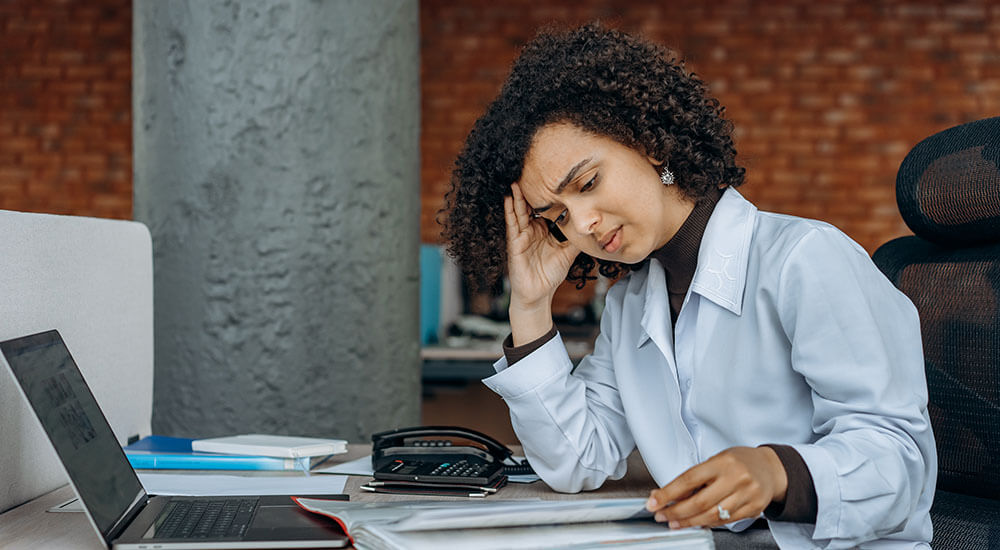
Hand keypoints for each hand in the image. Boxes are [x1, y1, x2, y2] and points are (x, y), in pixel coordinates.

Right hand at [504, 183, 579, 341]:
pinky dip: (510, 211)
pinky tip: (509, 198)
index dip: (549, 195)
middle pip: (531, 206)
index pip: (545, 208)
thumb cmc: (551, 274)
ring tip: (516, 179)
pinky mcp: (515, 244)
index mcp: (544, 230)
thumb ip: (577, 238)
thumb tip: (594, 226)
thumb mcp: (569, 252)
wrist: (539, 295)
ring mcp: (522, 236)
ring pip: (520, 212)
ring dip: (518, 196)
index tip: (553, 178)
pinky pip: (512, 224)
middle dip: (530, 190)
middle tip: (532, 171)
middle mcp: (531, 230)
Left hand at [645, 446, 787, 528]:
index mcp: (723, 462)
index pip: (689, 479)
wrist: (771, 469)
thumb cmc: (741, 461)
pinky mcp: (753, 509)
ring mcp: (746, 495)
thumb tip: (668, 494)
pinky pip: (725, 521)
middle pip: (699, 502)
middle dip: (675, 512)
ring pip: (711, 515)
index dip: (668, 493)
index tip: (653, 501)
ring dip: (689, 522)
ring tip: (675, 522)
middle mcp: (736, 478)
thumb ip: (696, 477)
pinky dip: (707, 523)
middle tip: (661, 515)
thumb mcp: (717, 460)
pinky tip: (696, 523)